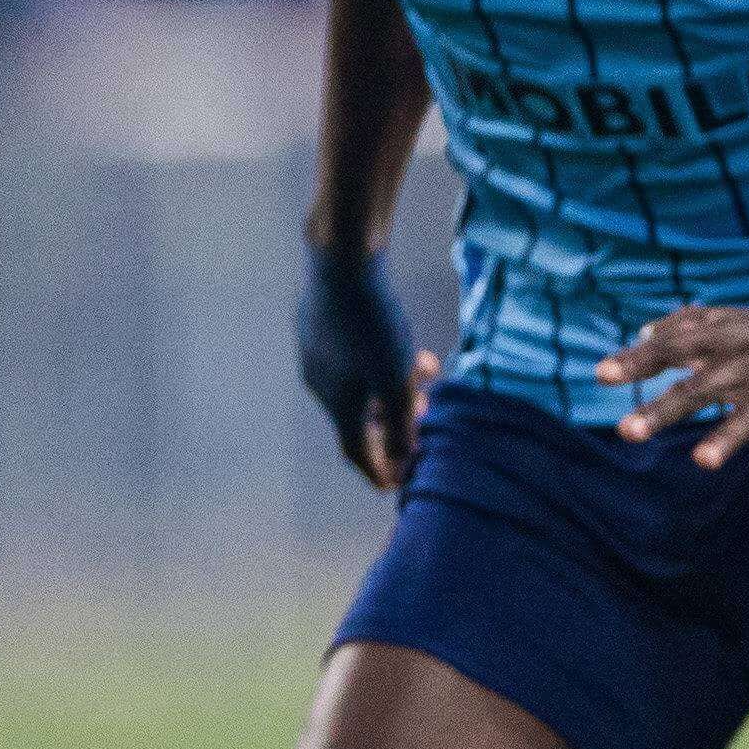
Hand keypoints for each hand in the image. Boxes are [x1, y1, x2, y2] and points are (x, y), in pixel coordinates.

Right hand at [297, 247, 436, 490]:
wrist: (341, 261)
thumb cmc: (370, 324)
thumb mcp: (394, 378)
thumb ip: (400, 422)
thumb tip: (405, 462)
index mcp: (335, 400)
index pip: (354, 449)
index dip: (376, 470)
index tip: (394, 487)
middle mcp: (320, 381)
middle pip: (360, 416)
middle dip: (394, 424)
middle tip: (425, 421)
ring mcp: (319, 352)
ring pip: (364, 382)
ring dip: (397, 387)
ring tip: (429, 374)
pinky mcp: (325, 326)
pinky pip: (359, 357)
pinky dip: (386, 362)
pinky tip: (410, 346)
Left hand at [601, 298, 748, 487]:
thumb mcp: (724, 318)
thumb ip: (681, 326)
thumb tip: (641, 334)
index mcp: (720, 337)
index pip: (671, 348)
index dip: (637, 361)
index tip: (602, 375)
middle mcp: (744, 362)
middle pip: (699, 388)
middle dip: (663, 410)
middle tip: (626, 431)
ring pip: (747, 417)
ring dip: (725, 438)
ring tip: (702, 461)